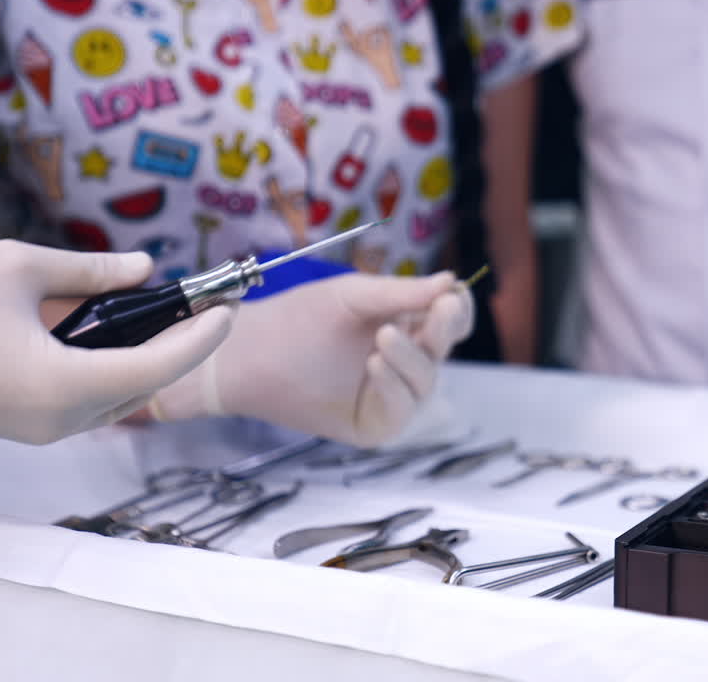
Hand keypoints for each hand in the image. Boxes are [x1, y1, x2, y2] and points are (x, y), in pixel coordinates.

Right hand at [0, 241, 233, 443]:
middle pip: (149, 383)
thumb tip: (146, 267)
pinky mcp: (31, 427)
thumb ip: (92, 271)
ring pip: (124, 396)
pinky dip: (121, 370)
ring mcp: (44, 431)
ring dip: (155, 358)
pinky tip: (135, 336)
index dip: (203, 336)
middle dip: (186, 344)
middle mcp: (61, 421)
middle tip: (215, 305)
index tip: (231, 307)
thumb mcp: (18, 267)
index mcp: (64, 385)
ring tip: (184, 316)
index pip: (160, 364)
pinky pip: (95, 402)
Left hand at [150, 271, 473, 447]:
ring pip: (425, 382)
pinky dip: (394, 388)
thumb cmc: (299, 318)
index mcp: (405, 327)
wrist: (249, 352)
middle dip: (443, 329)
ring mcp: (390, 396)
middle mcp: (404, 363)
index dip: (457, 311)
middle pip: (443, 351)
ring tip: (384, 338)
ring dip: (412, 358)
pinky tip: (376, 365)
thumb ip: (404, 293)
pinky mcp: (373, 425)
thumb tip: (454, 282)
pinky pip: (401, 412)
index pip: (448, 323)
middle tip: (441, 308)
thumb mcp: (355, 296)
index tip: (454, 295)